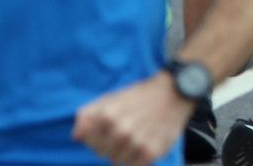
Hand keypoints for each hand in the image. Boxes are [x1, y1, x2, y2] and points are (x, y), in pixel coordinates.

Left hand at [72, 71, 193, 165]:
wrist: (175, 92)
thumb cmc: (140, 95)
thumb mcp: (111, 97)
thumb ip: (88, 114)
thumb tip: (76, 136)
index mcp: (107, 116)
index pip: (88, 140)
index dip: (95, 136)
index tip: (107, 130)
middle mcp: (120, 131)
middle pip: (101, 153)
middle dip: (109, 145)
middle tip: (125, 132)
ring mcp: (136, 143)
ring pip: (116, 161)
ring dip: (123, 153)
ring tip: (135, 137)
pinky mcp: (151, 152)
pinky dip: (136, 159)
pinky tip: (144, 144)